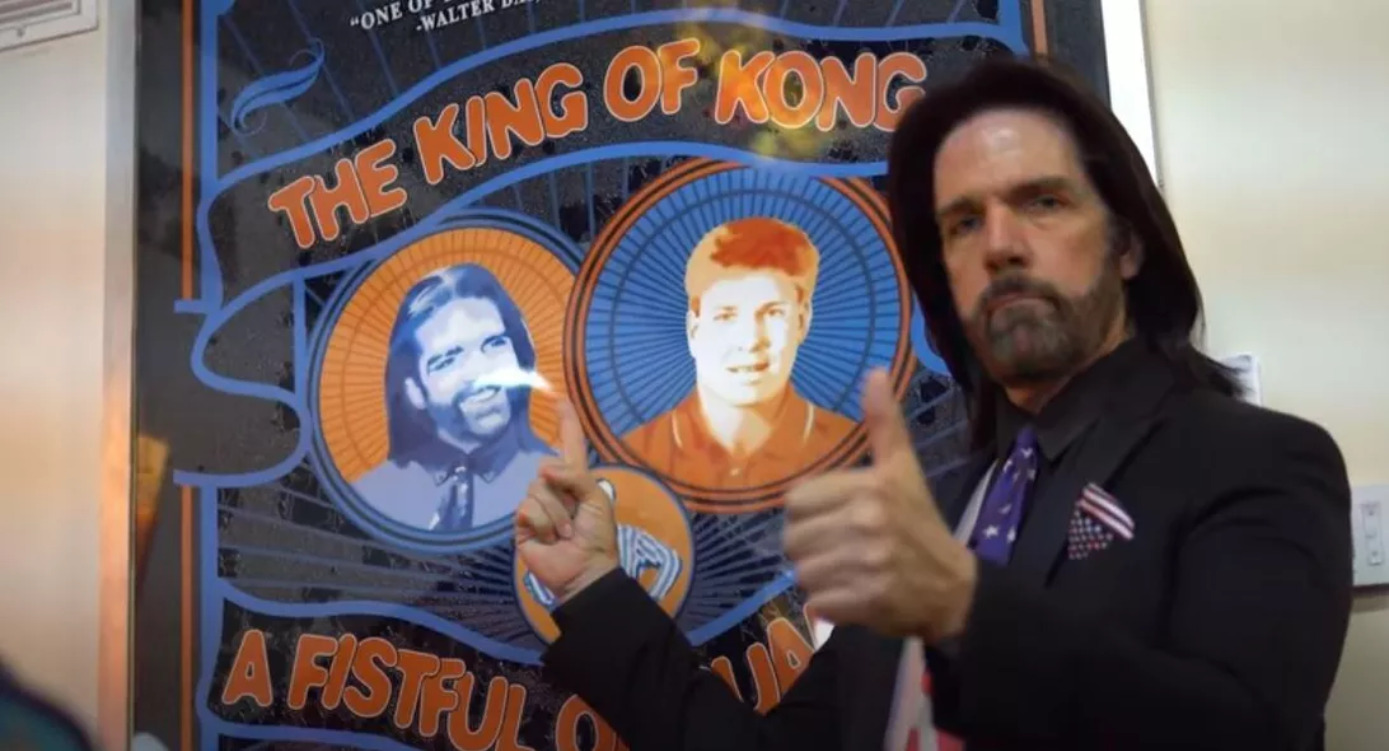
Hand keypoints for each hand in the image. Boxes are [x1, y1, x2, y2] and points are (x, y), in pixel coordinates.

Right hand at [514, 400, 618, 603]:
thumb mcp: (595, 498)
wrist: (584, 570)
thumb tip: (543, 470)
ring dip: (557, 515)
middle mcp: (552, 487)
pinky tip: (549, 539)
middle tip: (575, 517)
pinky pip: (527, 509)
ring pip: (537, 489)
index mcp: (574, 478)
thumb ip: (574, 476)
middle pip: (546, 467)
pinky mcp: (521, 523)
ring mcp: (534, 504)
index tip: (559, 398)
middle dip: (564, 493)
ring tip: (565, 533)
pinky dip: (543, 524)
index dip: (565, 422)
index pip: (568, 443)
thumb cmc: (597, 535)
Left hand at [783, 370, 977, 642]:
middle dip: (811, 549)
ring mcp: (869, 563)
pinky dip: (830, 606)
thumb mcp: (903, 469)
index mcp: (872, 486)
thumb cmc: (920, 524)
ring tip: (848, 573)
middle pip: (793, 539)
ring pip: (802, 573)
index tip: (833, 520)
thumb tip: (875, 369)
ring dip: (819, 579)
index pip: (795, 501)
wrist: (955, 588)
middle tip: (841, 551)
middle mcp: (869, 521)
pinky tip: (853, 597)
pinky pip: (817, 603)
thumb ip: (884, 423)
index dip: (808, 515)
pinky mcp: (868, 601)